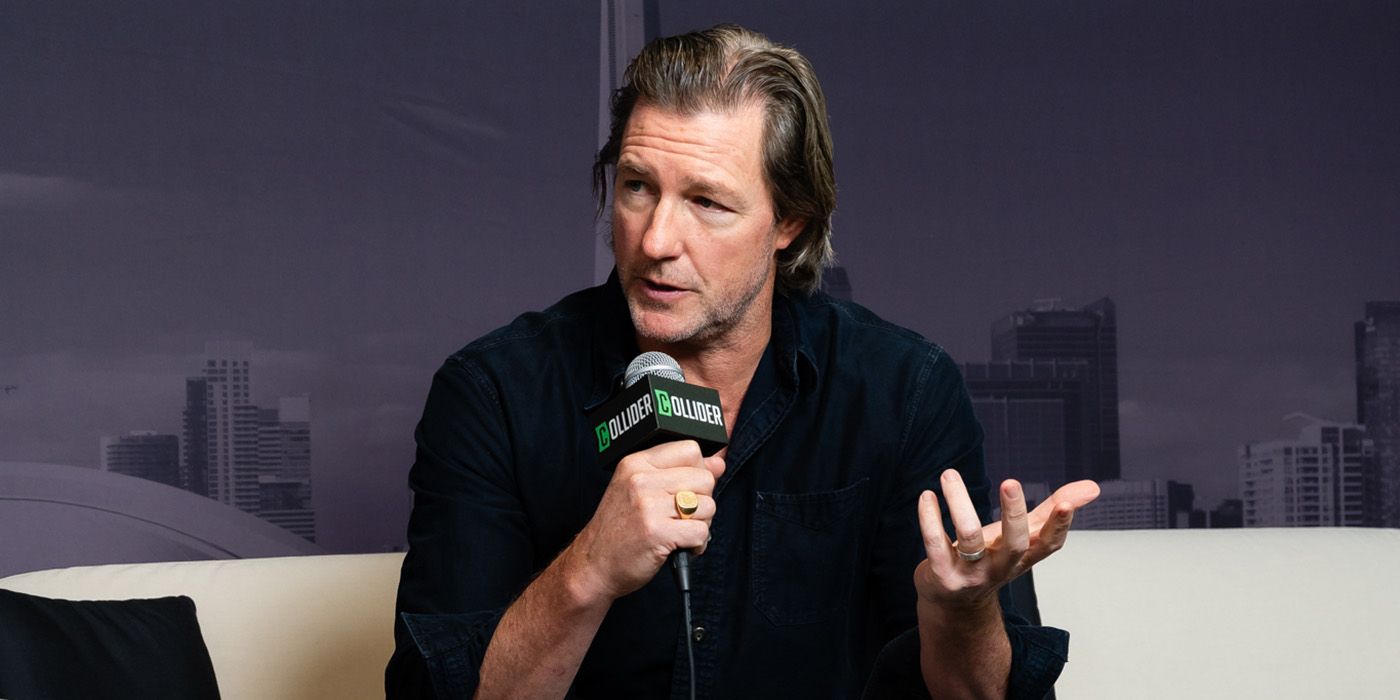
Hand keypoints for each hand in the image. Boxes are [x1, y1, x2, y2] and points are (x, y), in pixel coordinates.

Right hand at [565, 440, 724, 603]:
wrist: (594, 564)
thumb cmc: (619, 529)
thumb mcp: (641, 490)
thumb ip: (680, 472)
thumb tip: (718, 463)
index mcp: (637, 463)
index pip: (690, 449)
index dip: (697, 472)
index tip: (686, 489)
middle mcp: (641, 480)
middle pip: (705, 479)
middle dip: (702, 501)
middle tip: (681, 517)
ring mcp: (648, 506)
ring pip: (708, 506)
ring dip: (701, 524)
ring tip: (679, 532)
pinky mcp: (657, 532)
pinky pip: (701, 532)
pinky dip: (697, 545)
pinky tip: (680, 546)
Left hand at [913, 470, 1099, 610]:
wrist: (953, 604)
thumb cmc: (989, 559)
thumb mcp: (1021, 538)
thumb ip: (1050, 512)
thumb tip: (1093, 487)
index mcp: (1023, 556)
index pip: (1048, 545)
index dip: (1059, 526)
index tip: (1066, 504)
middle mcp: (1001, 567)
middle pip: (1014, 543)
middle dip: (1014, 513)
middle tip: (1010, 482)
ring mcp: (971, 574)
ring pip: (969, 537)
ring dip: (959, 502)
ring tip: (949, 474)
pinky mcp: (942, 575)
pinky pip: (935, 545)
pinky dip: (929, 518)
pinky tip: (927, 496)